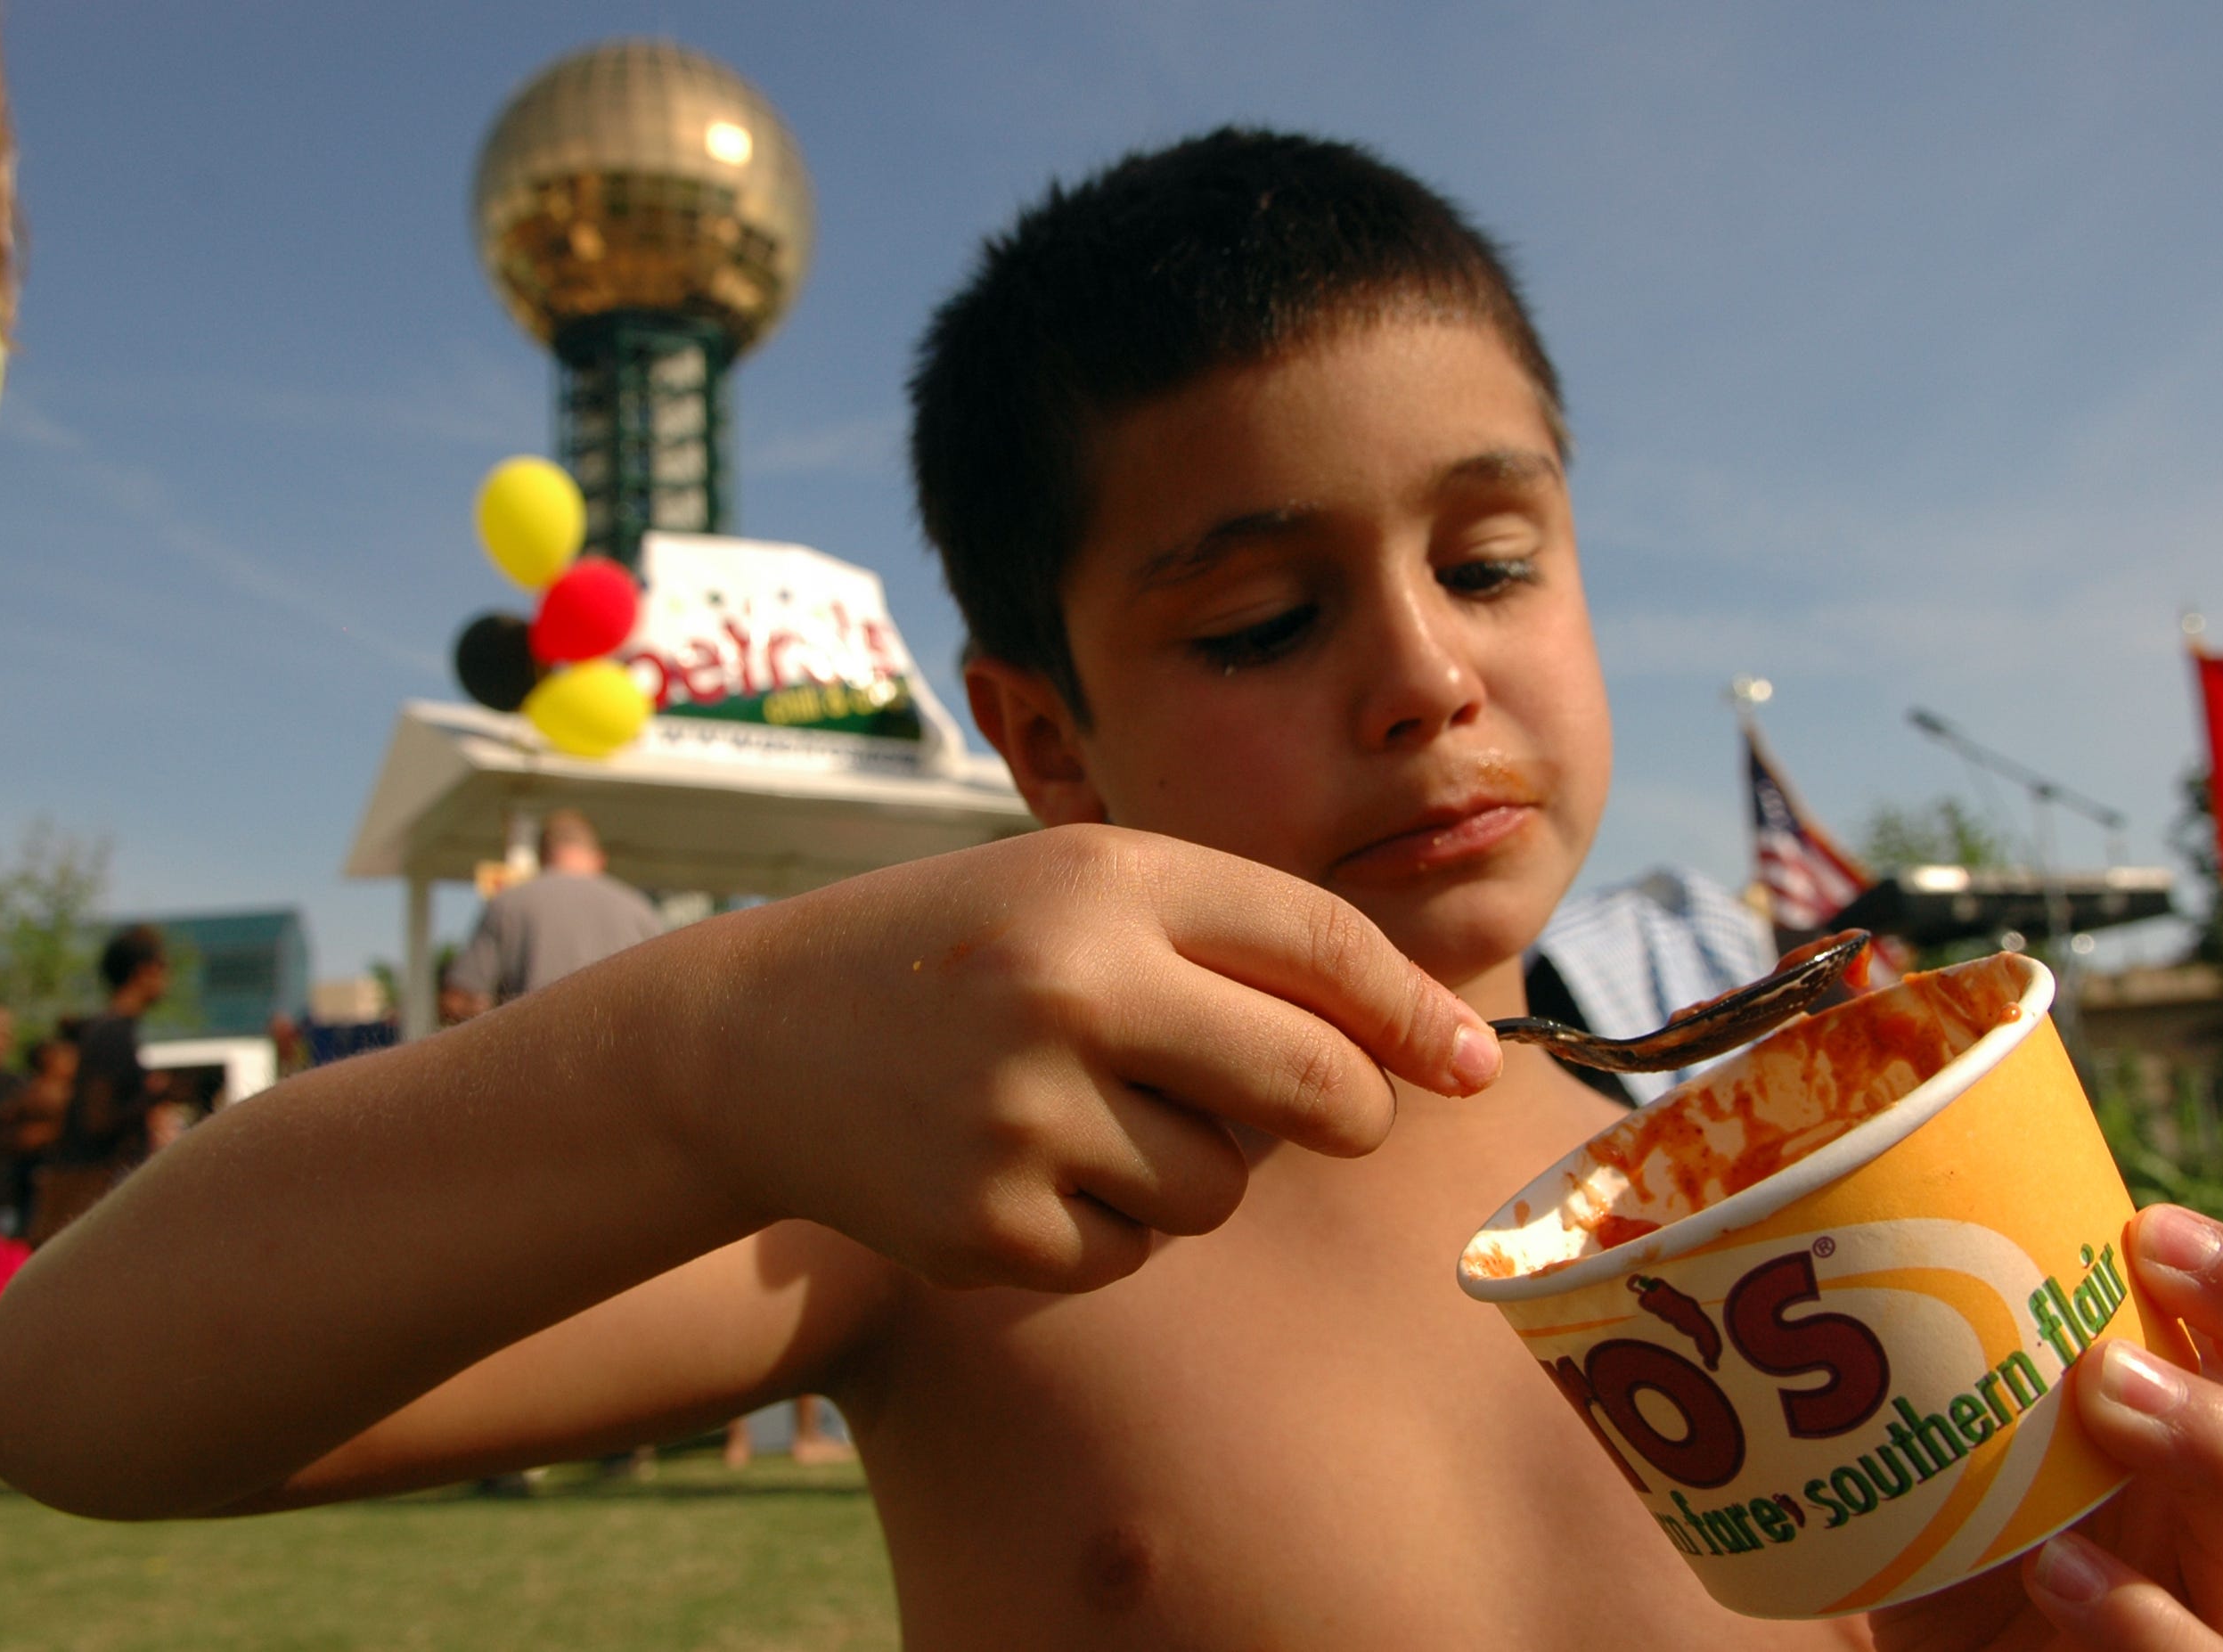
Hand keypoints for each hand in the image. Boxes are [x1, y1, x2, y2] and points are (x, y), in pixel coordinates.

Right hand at [677, 824, 1499, 1293]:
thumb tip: (1429, 1053)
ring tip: (1087, 1107)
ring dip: (1195, 1164)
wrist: (750, 1040)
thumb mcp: (1086, 892)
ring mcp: (1025, 1119)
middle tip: (1318, 1110)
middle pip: (1312, 1090)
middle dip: (1342, 1109)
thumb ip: (1247, 944)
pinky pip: (1135, 1250)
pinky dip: (1109, 1222)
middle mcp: (1071, 991)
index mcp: (1106, 883)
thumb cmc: (960, 953)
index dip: (1415, 1016)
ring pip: (1223, 1187)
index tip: (1472, 1066)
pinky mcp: (990, 1230)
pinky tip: (1024, 1162)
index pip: (1319, 949)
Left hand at [1873, 1122, 2222, 1649]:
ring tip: (2104, 1382)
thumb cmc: (1950, 1508)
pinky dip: (2139, 1617)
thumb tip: (1854, 1163)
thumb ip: (1962, 1304)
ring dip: (2209, 1443)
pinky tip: (2062, 1569)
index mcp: (2217, 1407)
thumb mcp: (1964, 1389)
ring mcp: (2215, 1601)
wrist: (1930, 1647)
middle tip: (2153, 1238)